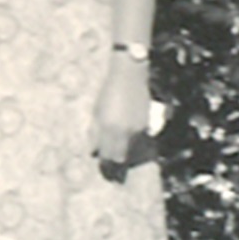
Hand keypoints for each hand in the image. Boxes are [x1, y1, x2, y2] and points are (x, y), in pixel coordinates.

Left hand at [93, 54, 152, 169]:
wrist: (129, 77)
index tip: (101, 161)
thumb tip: (93, 151)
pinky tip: (126, 133)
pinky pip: (138, 140)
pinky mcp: (145, 125)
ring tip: (117, 145)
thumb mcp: (97, 111)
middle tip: (109, 159)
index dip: (103, 161)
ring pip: (129, 150)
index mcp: (106, 127)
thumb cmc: (108, 92)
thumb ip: (95, 132)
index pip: (105, 154)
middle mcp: (122, 131)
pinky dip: (131, 140)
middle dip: (113, 161)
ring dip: (123, 150)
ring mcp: (135, 129)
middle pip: (118, 157)